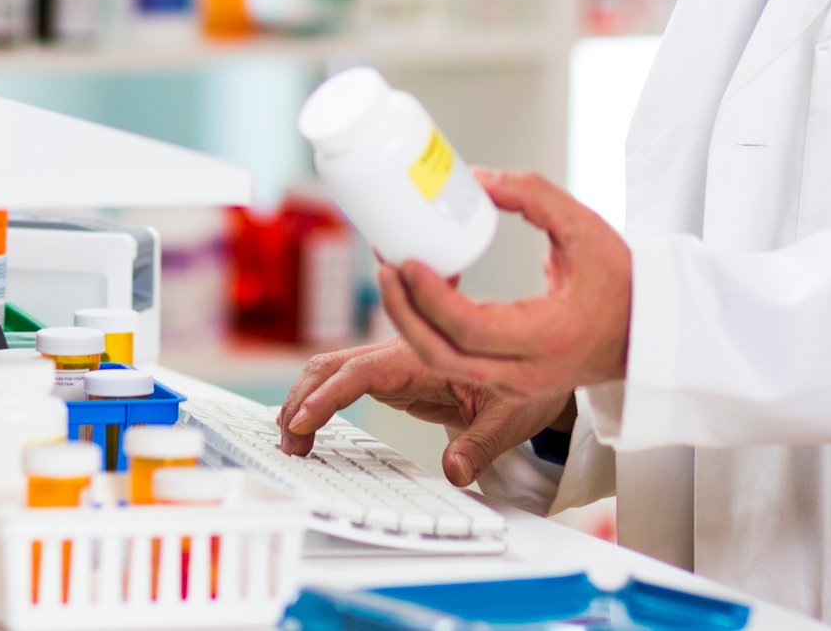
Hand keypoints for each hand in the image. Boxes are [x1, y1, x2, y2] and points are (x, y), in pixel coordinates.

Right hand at [278, 338, 572, 485]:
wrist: (540, 362)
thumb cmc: (527, 382)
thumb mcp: (510, 417)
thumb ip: (480, 445)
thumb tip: (455, 473)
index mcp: (424, 359)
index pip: (362, 372)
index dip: (327, 396)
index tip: (302, 421)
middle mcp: (401, 356)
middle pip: (333, 366)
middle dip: (302, 399)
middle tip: (290, 445)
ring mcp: (393, 366)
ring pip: (332, 371)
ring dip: (305, 399)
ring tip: (293, 443)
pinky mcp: (393, 380)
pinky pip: (344, 384)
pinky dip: (320, 402)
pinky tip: (310, 428)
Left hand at [380, 169, 630, 398]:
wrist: (645, 331)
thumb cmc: (620, 281)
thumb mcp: (583, 226)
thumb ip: (532, 195)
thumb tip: (476, 179)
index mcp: (548, 337)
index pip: (472, 328)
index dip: (432, 297)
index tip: (409, 262)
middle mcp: (527, 371)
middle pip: (443, 356)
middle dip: (403, 313)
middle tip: (387, 268)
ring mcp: (515, 384)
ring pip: (443, 364)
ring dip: (410, 323)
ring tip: (394, 278)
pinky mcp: (506, 381)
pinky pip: (456, 361)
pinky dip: (431, 328)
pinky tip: (424, 291)